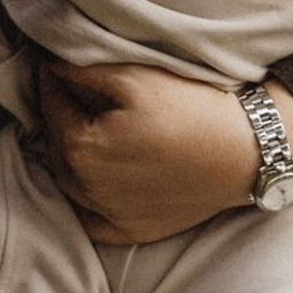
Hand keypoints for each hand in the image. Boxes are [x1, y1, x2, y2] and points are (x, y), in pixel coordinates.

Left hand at [38, 59, 257, 243]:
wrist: (243, 151)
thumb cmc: (188, 108)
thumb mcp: (131, 77)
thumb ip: (82, 71)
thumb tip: (49, 65)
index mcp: (82, 149)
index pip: (51, 106)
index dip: (50, 79)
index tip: (50, 61)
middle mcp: (89, 189)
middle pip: (57, 143)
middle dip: (57, 113)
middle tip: (63, 88)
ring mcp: (112, 215)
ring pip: (70, 180)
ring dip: (66, 151)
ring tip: (76, 123)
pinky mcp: (134, 230)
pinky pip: (91, 219)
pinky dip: (82, 199)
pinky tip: (86, 179)